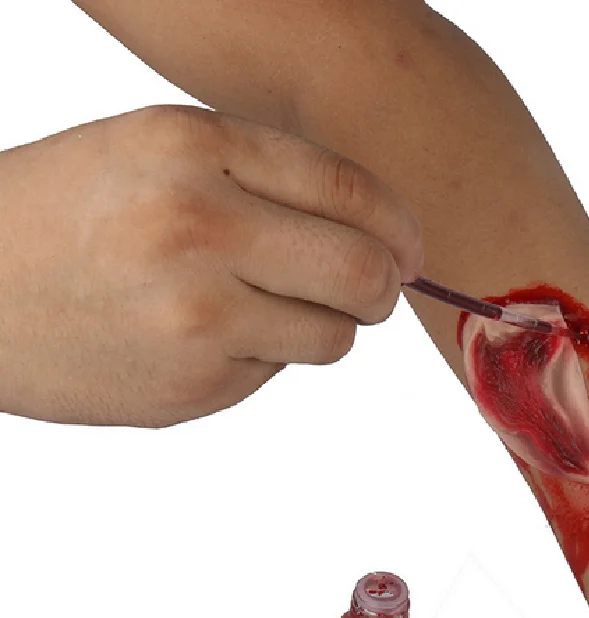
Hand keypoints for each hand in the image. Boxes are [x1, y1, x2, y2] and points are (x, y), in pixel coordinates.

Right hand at [0, 105, 423, 426]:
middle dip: (384, 286)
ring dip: (323, 326)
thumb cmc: (65, 215)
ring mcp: (196, 317)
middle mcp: (197, 229)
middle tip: (374, 290)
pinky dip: (264, 357)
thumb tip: (375, 230)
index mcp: (190, 149)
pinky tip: (206, 339)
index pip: (347, 188)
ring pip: (334, 338)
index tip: (412, 248)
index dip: (399, 225)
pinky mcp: (193, 385)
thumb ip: (263, 180)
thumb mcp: (154, 153)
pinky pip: (278, 372)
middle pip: (363, 273)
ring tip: (265, 310)